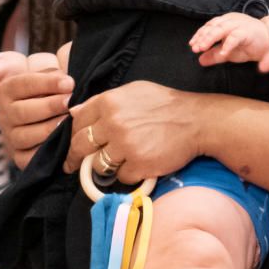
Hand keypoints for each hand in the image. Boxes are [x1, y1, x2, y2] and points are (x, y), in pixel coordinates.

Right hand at [0, 51, 73, 165]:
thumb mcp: (45, 81)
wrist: (40, 123)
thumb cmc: (47, 96)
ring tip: (68, 120)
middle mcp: (3, 114)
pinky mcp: (18, 157)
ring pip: (25, 135)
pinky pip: (30, 157)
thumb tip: (69, 79)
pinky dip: (46, 150)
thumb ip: (53, 76)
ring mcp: (10, 137)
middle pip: (22, 111)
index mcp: (6, 90)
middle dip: (49, 106)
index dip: (46, 82)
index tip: (70, 82)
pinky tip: (63, 142)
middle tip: (70, 101)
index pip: (22, 84)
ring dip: (49, 128)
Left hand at [64, 82, 204, 182]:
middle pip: (81, 146)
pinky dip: (128, 174)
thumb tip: (74, 111)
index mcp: (109, 102)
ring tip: (119, 161)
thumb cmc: (165, 104)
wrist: (196, 120)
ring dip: (106, 166)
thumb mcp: (132, 91)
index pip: (76, 122)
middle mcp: (113, 123)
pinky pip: (121, 176)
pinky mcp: (139, 164)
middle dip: (76, 157)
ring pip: (99, 165)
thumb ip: (102, 101)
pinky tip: (139, 164)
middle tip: (74, 165)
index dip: (72, 135)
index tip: (73, 145)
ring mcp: (125, 145)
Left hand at [190, 11, 268, 65]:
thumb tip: (200, 60)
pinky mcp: (247, 32)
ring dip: (210, 38)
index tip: (192, 45)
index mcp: (225, 21)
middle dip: (203, 37)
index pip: (209, 26)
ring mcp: (239, 24)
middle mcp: (231, 20)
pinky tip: (222, 53)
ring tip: (203, 48)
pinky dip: (227, 44)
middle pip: (213, 26)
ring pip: (221, 29)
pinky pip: (235, 37)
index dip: (200, 34)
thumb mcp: (228, 51)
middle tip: (195, 48)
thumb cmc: (248, 45)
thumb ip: (215, 54)